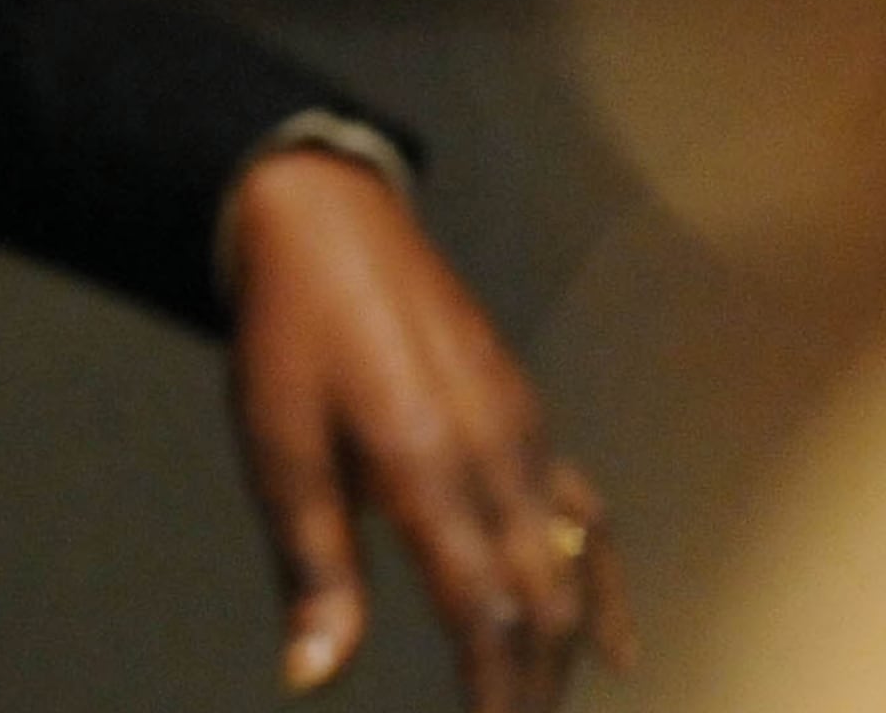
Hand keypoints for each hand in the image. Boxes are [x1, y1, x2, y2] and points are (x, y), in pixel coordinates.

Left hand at [226, 149, 633, 708]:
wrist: (326, 221)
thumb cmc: (289, 332)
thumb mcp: (277, 451)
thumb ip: (311, 569)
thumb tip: (311, 673)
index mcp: (428, 469)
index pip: (487, 613)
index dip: (495, 691)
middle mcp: (495, 457)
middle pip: (543, 602)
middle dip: (534, 685)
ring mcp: (524, 434)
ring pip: (572, 567)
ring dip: (563, 647)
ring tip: (544, 703)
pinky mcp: (527, 417)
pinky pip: (585, 517)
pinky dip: (598, 584)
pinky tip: (608, 639)